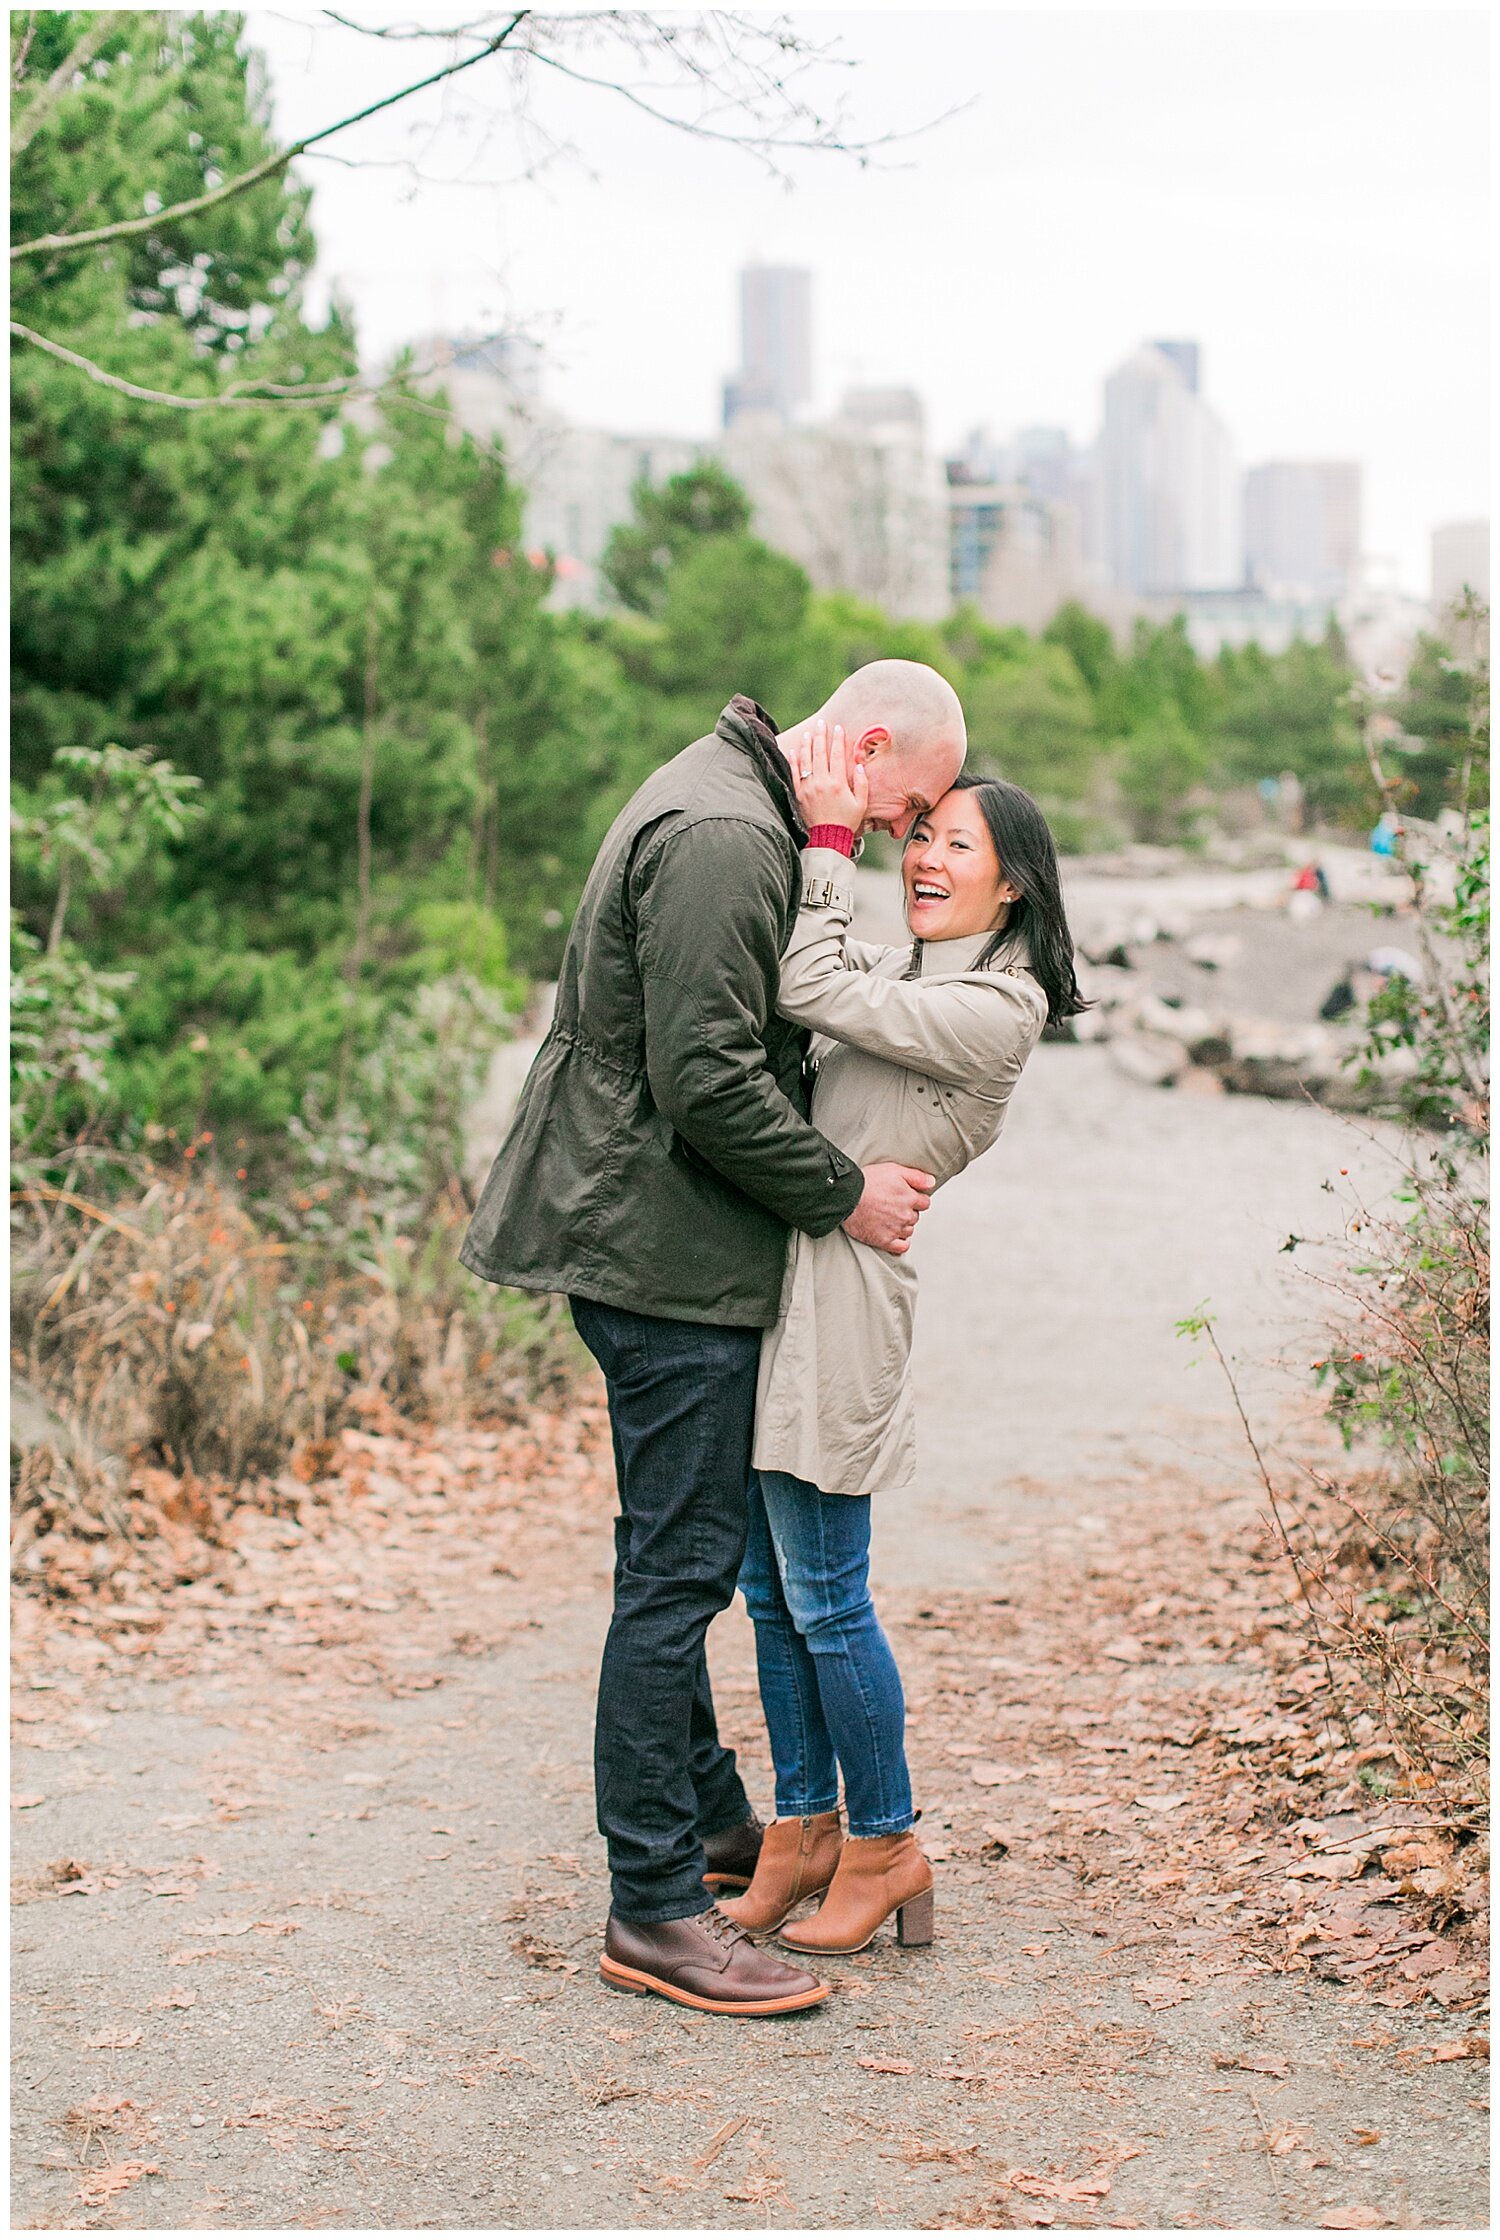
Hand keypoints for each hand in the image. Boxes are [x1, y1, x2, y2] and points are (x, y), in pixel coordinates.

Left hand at [791, 718, 867, 835]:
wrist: (827, 838)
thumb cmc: (846, 821)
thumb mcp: (861, 803)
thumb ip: (862, 783)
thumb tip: (857, 765)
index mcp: (838, 783)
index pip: (837, 755)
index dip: (838, 740)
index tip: (838, 728)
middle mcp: (822, 782)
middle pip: (820, 753)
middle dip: (821, 736)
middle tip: (821, 723)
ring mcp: (808, 788)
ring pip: (805, 760)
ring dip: (806, 744)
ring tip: (808, 734)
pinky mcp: (799, 794)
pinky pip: (794, 773)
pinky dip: (793, 760)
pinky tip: (793, 750)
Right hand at [842, 1162, 934, 1255]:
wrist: (845, 1197)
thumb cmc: (867, 1182)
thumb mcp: (894, 1170)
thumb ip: (917, 1177)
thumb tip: (932, 1182)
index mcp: (910, 1198)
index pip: (925, 1203)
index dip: (916, 1199)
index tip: (906, 1197)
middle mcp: (905, 1215)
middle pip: (915, 1217)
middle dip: (908, 1211)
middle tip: (893, 1206)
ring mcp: (895, 1229)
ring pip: (909, 1230)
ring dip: (903, 1225)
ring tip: (889, 1218)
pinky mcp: (884, 1241)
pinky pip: (901, 1247)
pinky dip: (900, 1243)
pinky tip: (894, 1236)